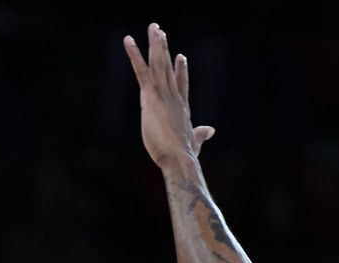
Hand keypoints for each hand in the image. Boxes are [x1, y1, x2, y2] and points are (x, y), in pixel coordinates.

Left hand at [123, 23, 214, 167]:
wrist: (180, 158)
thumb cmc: (185, 155)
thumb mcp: (194, 142)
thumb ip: (201, 135)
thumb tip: (210, 130)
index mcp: (181, 108)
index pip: (181, 85)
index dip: (181, 71)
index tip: (181, 57)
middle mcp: (173, 97)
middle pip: (167, 68)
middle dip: (164, 49)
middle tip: (160, 32)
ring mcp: (163, 95)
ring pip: (158, 64)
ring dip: (155, 45)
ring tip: (153, 28)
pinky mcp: (151, 96)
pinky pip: (141, 71)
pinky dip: (134, 54)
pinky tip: (128, 40)